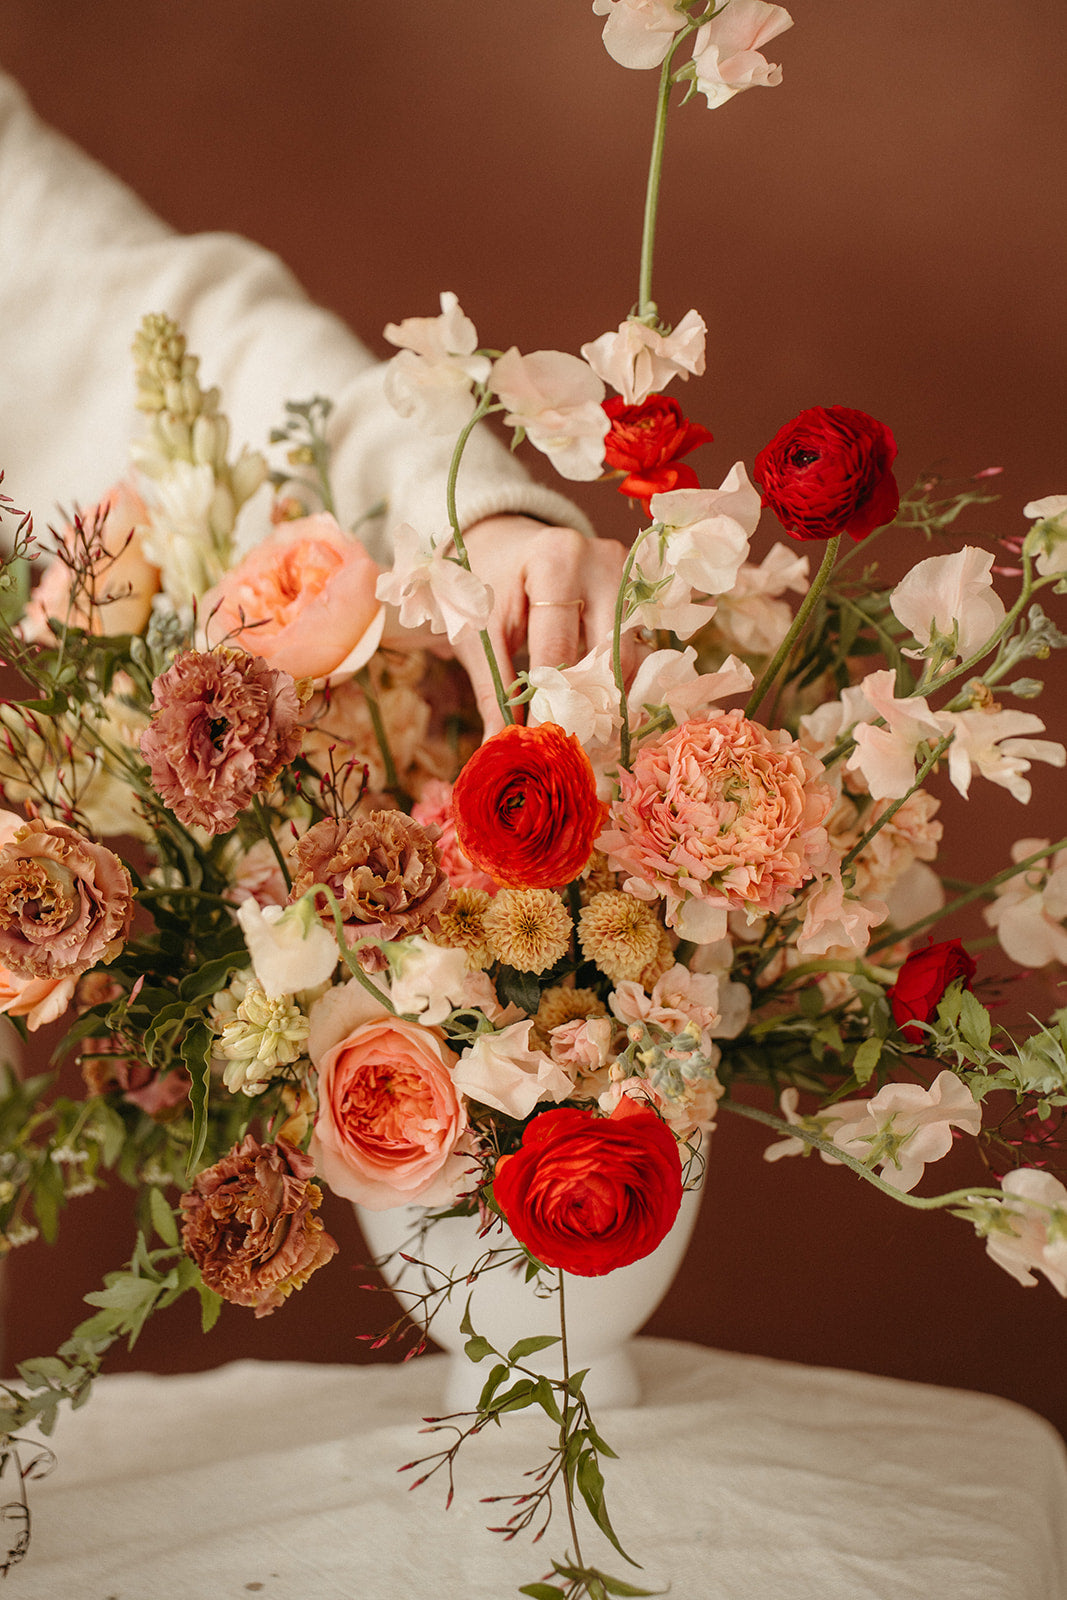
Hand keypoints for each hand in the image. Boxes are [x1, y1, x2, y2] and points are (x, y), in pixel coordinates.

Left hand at [457, 516, 635, 734]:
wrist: (506, 545)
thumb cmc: (488, 585)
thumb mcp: (480, 630)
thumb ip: (493, 688)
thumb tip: (498, 745)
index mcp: (556, 561)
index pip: (559, 649)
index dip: (549, 703)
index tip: (540, 743)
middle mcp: (602, 562)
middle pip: (607, 653)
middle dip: (587, 704)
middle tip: (568, 745)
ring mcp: (628, 574)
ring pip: (630, 655)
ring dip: (609, 697)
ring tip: (584, 732)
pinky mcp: (639, 592)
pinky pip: (638, 648)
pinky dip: (618, 682)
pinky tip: (599, 708)